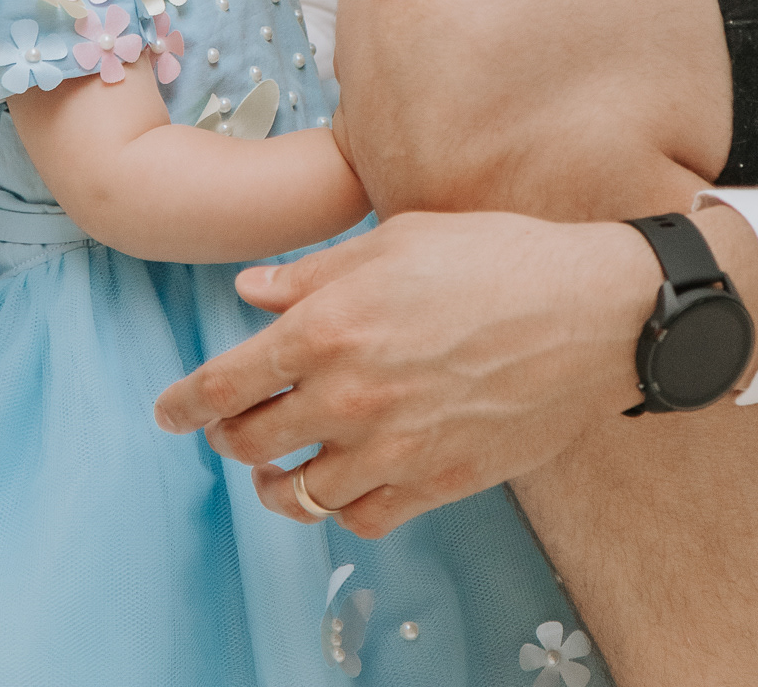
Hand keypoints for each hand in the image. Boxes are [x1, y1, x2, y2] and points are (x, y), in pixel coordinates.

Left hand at [154, 209, 661, 537]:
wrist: (590, 312)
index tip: (168, 411)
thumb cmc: (496, 258)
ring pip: (300, 493)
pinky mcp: (438, 482)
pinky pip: (362, 518)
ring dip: (275, 483)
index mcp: (332, 324)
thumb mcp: (395, 239)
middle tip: (226, 428)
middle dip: (226, 436)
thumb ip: (313, 272)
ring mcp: (394, 447)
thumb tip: (251, 291)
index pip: (229, 380)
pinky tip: (342, 484)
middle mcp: (352, 393)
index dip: (185, 402)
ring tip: (274, 470)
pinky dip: (340, 507)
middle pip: (252, 442)